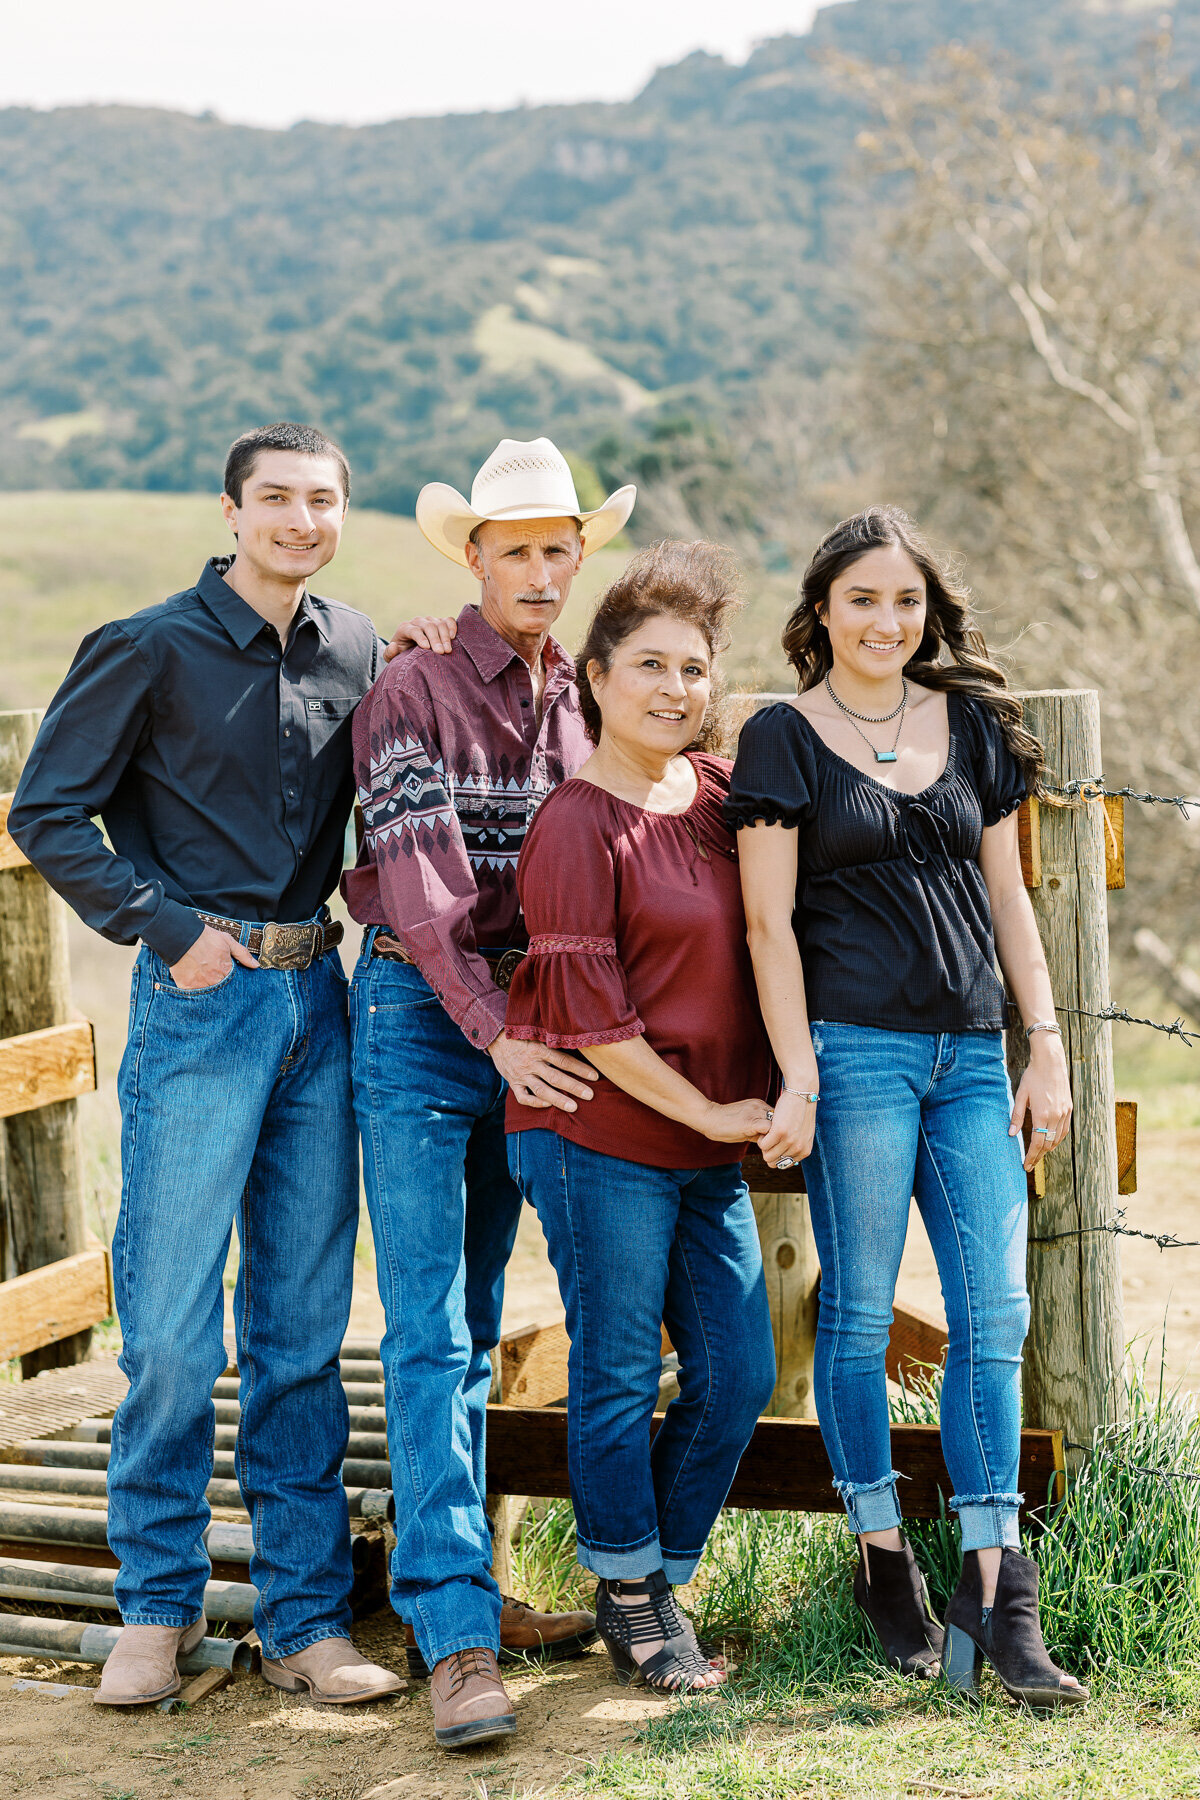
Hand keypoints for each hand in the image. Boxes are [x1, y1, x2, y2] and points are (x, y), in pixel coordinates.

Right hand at [169, 924, 258, 990]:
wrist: (181, 936)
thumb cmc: (205, 938)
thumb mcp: (227, 942)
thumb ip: (242, 954)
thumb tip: (256, 965)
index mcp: (226, 971)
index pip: (234, 984)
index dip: (233, 984)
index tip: (230, 981)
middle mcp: (215, 981)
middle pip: (222, 992)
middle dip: (222, 989)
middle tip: (217, 982)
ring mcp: (200, 985)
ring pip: (209, 995)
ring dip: (210, 992)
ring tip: (206, 984)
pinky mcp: (187, 987)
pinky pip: (194, 996)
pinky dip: (196, 993)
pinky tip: (196, 986)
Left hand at [382, 614, 457, 660]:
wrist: (410, 649)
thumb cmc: (402, 655)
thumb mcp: (392, 657)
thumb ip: (389, 653)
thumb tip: (394, 645)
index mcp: (405, 628)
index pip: (413, 630)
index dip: (420, 637)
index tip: (426, 648)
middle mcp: (417, 622)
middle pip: (428, 626)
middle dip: (435, 639)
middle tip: (441, 652)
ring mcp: (430, 620)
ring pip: (439, 623)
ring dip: (445, 636)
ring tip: (448, 650)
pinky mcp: (440, 622)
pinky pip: (448, 620)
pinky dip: (452, 627)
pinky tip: (453, 637)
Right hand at [489, 1031, 597, 1112]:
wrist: (496, 1039)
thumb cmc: (523, 1036)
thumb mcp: (537, 1034)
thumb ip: (554, 1041)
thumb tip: (580, 1043)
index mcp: (539, 1049)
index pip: (562, 1060)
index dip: (579, 1069)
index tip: (595, 1076)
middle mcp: (530, 1063)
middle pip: (555, 1077)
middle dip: (574, 1087)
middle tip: (590, 1095)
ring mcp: (521, 1075)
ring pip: (541, 1090)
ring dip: (558, 1099)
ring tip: (574, 1107)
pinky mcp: (513, 1083)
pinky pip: (523, 1097)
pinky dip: (536, 1103)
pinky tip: (548, 1104)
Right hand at [700, 1096, 773, 1143]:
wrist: (709, 1118)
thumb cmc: (725, 1123)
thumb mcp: (746, 1122)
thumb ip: (759, 1127)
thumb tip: (772, 1140)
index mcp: (758, 1104)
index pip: (777, 1116)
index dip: (777, 1129)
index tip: (773, 1139)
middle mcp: (759, 1105)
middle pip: (780, 1120)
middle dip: (778, 1133)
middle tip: (772, 1145)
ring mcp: (755, 1112)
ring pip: (776, 1125)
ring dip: (774, 1137)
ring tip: (767, 1147)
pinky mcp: (751, 1122)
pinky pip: (769, 1130)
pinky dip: (769, 1139)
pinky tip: (762, 1146)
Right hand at [757, 1085, 817, 1166]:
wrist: (802, 1094)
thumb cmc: (801, 1112)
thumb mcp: (805, 1133)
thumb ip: (799, 1146)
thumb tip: (788, 1159)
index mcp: (805, 1151)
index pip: (783, 1164)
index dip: (775, 1154)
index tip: (775, 1143)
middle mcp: (798, 1148)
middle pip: (774, 1162)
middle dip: (768, 1152)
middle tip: (769, 1138)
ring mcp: (789, 1141)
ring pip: (767, 1155)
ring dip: (764, 1145)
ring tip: (767, 1133)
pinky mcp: (779, 1132)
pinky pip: (763, 1144)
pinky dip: (761, 1138)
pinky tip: (765, 1128)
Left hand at [1011, 1035, 1072, 1169]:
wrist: (1051, 1062)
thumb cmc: (1032, 1077)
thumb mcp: (1020, 1096)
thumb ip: (1016, 1116)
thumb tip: (1011, 1134)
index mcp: (1042, 1114)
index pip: (1037, 1142)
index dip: (1031, 1156)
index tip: (1025, 1165)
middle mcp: (1056, 1116)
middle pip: (1048, 1144)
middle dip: (1038, 1156)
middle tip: (1030, 1164)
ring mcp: (1064, 1112)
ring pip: (1057, 1138)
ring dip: (1048, 1149)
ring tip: (1038, 1155)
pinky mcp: (1069, 1108)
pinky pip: (1064, 1130)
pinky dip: (1057, 1139)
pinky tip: (1050, 1141)